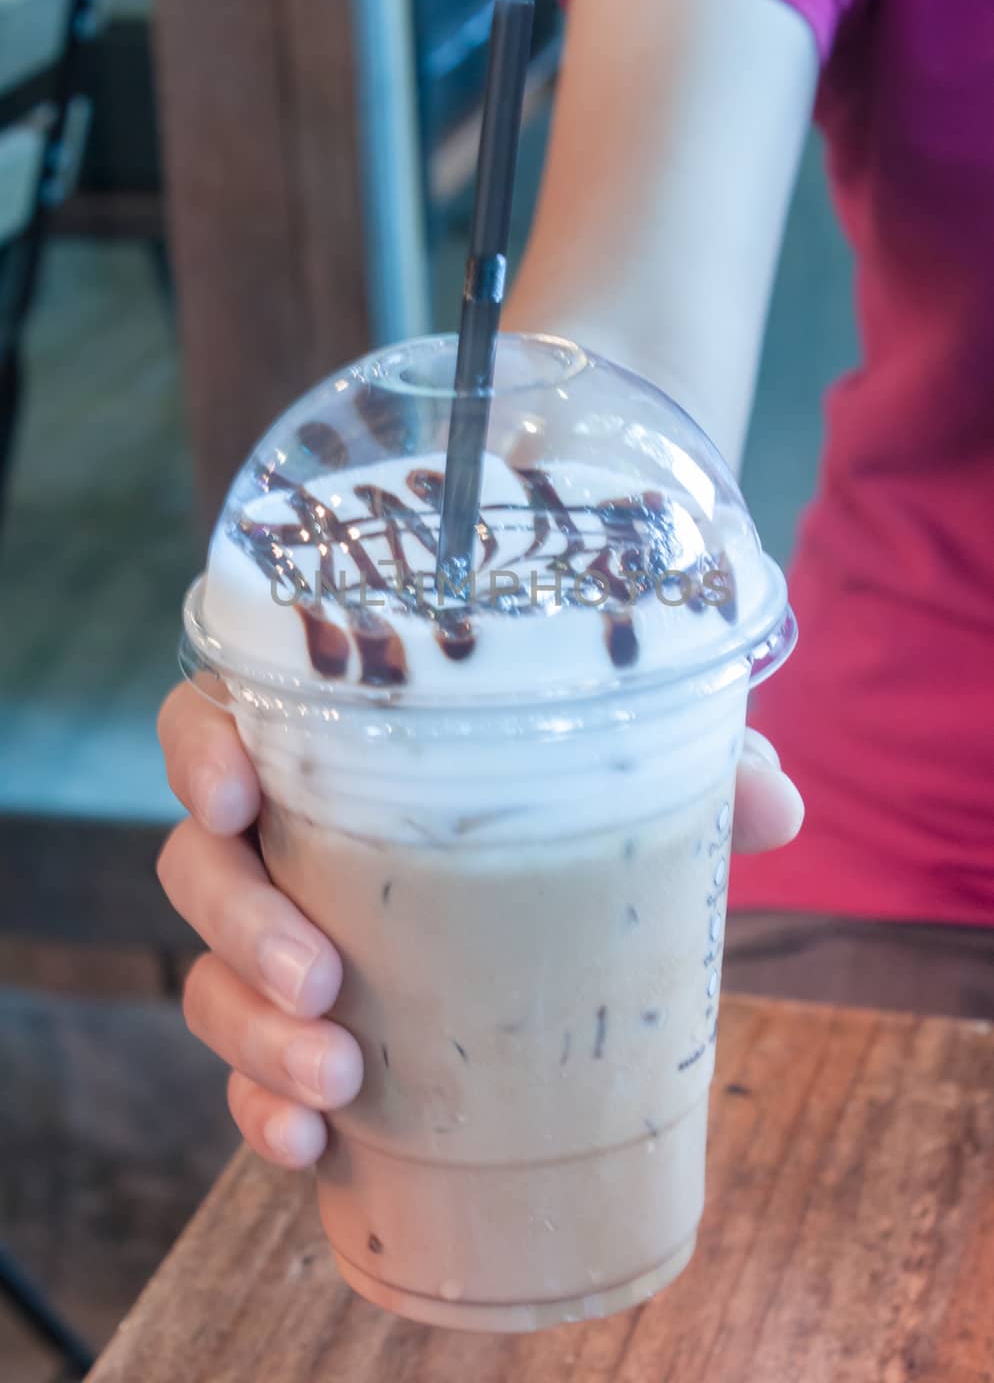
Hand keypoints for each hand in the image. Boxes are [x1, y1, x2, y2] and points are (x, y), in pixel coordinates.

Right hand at [157, 686, 802, 1170]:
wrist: (550, 913)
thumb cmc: (562, 808)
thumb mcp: (625, 776)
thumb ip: (699, 766)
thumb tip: (775, 803)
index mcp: (328, 751)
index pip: (216, 721)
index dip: (201, 751)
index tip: (234, 798)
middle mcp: (282, 840)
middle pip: (199, 865)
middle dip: (244, 926)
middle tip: (327, 979)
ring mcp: (276, 939)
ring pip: (211, 976)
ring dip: (255, 1034)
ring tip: (339, 1084)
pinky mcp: (293, 1028)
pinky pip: (244, 1070)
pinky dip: (262, 1109)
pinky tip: (308, 1146)